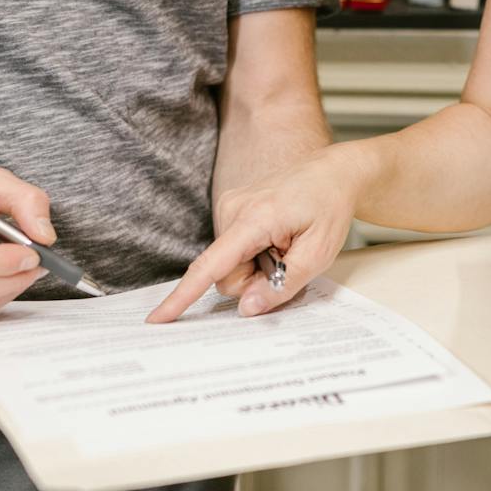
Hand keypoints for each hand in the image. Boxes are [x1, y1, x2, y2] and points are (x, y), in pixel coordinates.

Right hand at [147, 149, 362, 322]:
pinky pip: (232, 251)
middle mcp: (233, 208)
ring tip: (285, 244)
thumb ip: (282, 286)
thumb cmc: (329, 208)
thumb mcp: (319, 254)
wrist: (332, 173)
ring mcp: (229, 206)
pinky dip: (254, 254)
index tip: (158, 318)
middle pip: (225, 276)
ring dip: (256, 267)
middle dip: (254, 281)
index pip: (212, 265)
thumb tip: (246, 309)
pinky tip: (275, 238)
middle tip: (288, 259)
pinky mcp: (230, 209)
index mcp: (254, 218)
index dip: (184, 296)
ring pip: (229, 265)